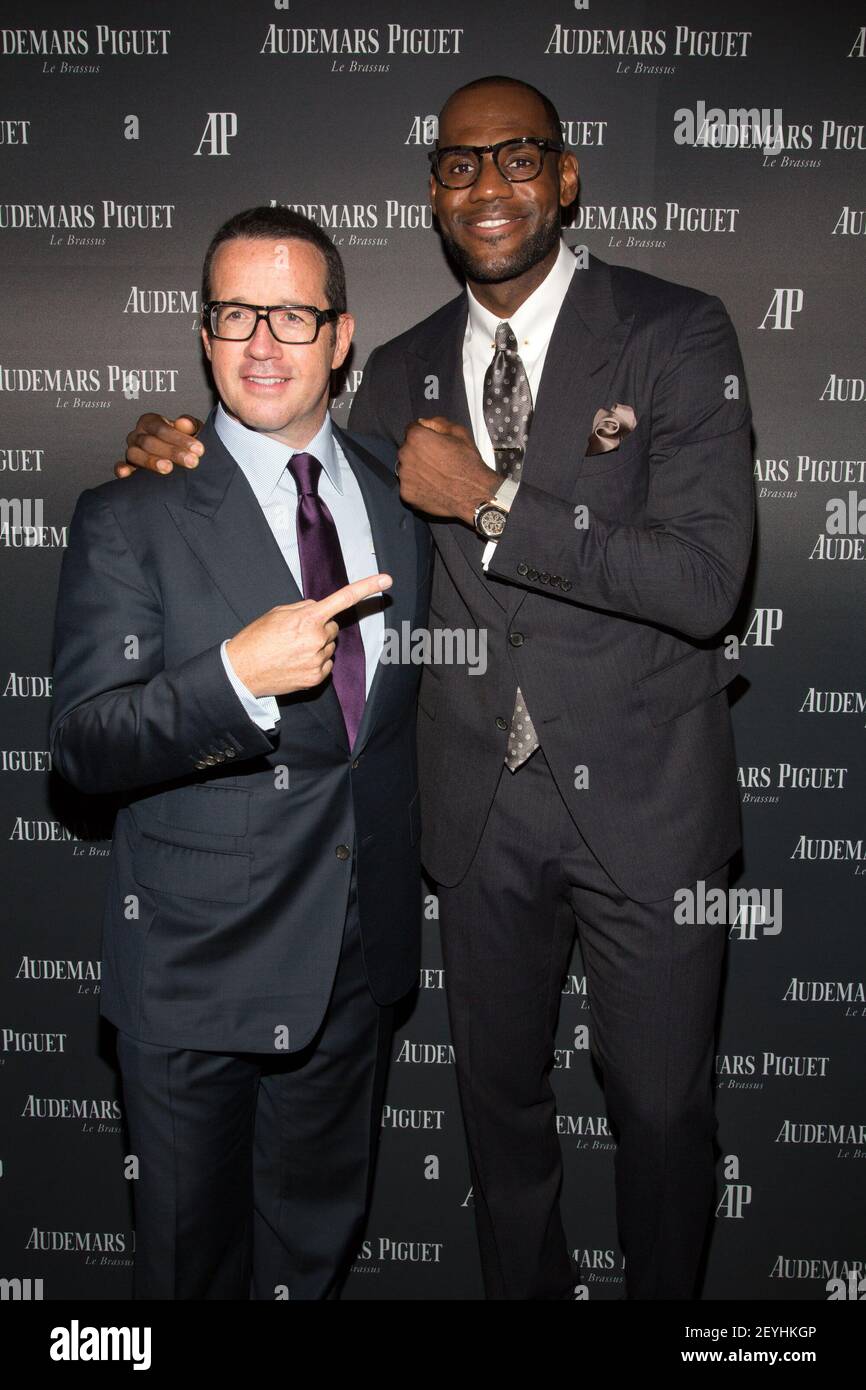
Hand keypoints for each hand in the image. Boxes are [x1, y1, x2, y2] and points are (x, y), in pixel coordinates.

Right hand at [115, 414, 205, 477]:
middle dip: (172, 452)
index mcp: (151, 422)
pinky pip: (120, 467)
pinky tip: (128, 474)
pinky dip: (122, 470)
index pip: (162, 428)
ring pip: (135, 454)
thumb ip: (190, 425)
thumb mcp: (192, 430)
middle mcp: (138, 436)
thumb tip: (184, 423)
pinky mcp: (128, 468)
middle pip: (149, 442)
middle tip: (191, 461)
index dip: (179, 438)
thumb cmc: (185, 441)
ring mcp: (131, 452)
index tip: (198, 449)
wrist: (181, 457)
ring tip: (168, 468)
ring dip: (151, 462)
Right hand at [225, 573, 391, 697]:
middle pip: (332, 628)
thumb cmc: (256, 639)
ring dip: (317, 646)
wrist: (241, 671)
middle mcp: (317, 639)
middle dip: (319, 628)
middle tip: (295, 635)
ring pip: (329, 647)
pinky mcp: (316, 677)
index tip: (387, 580)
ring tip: (291, 650)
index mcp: (308, 618)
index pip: (343, 599)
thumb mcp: (277, 613)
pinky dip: (315, 662)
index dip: (366, 587)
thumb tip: (319, 608)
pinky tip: (295, 662)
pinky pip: (326, 664)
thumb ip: (303, 608)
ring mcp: (318, 660)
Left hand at [397, 417, 497, 523]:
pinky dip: (417, 486)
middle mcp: (405, 455)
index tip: (433, 444)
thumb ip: (438, 422)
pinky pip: (408, 486)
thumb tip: (423, 422)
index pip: (411, 429)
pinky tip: (432, 487)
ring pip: (406, 468)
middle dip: (418, 452)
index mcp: (416, 437)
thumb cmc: (468, 463)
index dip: (424, 435)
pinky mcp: (406, 494)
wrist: (474, 495)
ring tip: (435, 475)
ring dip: (416, 469)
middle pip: (407, 449)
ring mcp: (404, 476)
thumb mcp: (459, 433)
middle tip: (437, 461)